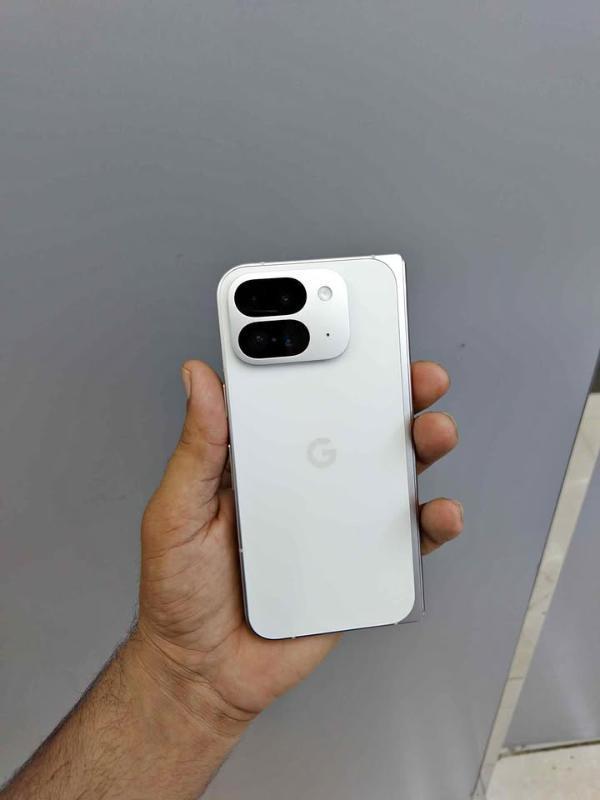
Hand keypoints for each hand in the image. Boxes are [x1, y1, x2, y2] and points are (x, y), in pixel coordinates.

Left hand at [132, 360, 460, 733]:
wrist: (205, 670)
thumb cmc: (182, 591)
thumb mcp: (177, 512)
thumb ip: (198, 448)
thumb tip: (199, 378)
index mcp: (264, 460)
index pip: (304, 400)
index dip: (333, 366)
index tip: (356, 337)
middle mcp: (307, 483)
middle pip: (361, 428)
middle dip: (397, 396)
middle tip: (416, 378)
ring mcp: (338, 522)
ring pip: (393, 473)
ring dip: (424, 446)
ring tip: (433, 433)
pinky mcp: (360, 564)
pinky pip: (406, 538)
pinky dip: (431, 522)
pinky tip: (437, 512)